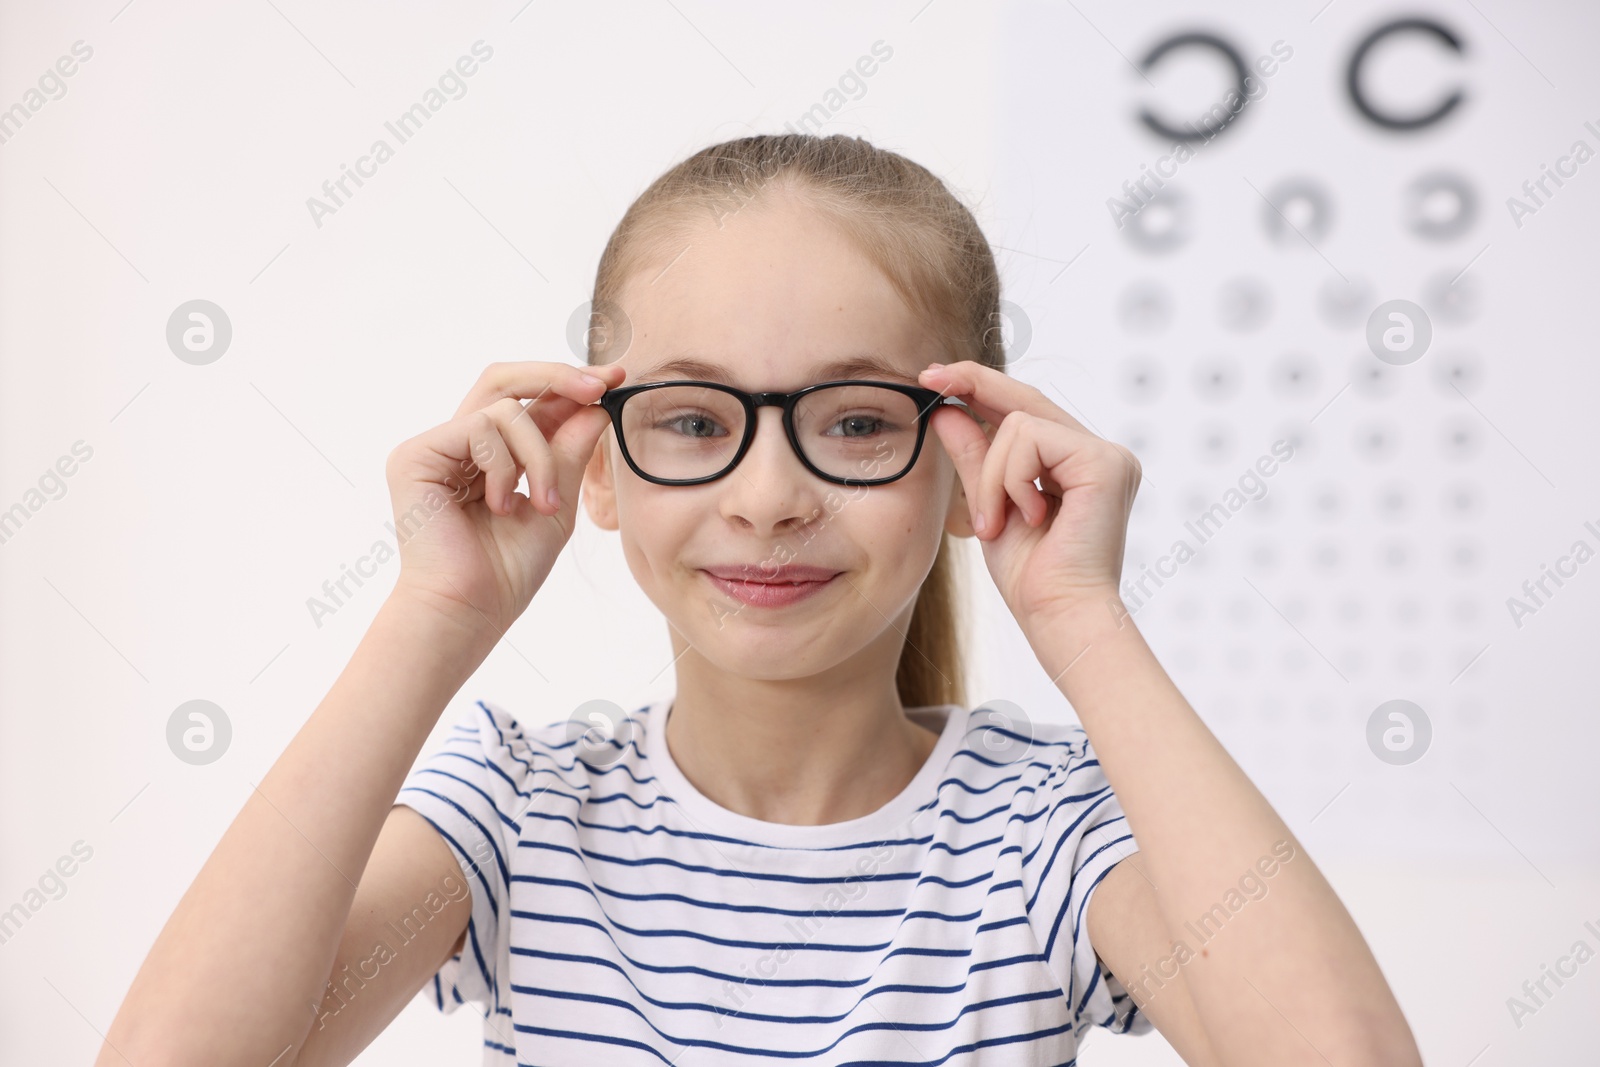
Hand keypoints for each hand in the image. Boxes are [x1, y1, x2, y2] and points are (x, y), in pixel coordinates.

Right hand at [384, 360, 625, 635]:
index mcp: (486, 457)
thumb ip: (570, 454)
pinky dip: (506, 466)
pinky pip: (480, 428)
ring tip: (543, 504)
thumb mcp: (555, 505)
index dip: (567, 385)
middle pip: (503, 379)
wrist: (469, 610)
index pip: (526, 403)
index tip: (613, 378)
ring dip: (540, 455)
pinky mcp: (415, 454)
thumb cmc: (506, 572)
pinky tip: (500, 506)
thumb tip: (595, 406)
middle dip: (556, 376)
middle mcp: (456, 445)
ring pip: (505, 409)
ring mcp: (434, 447)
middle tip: (598, 386)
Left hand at [920, 360, 1140, 631]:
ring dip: (991, 474)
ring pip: (1018, 423)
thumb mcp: (990, 505)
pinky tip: (1028, 516)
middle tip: (929, 377)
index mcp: (1076, 465)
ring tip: (999, 521)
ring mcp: (1107, 455)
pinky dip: (1011, 479)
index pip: (1025, 411)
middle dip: (973, 386)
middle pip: (1025, 400)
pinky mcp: (1105, 462)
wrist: (1057, 615)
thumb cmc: (1031, 576)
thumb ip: (975, 458)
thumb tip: (946, 412)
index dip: (980, 387)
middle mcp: (1098, 454)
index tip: (934, 376)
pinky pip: (1031, 439)